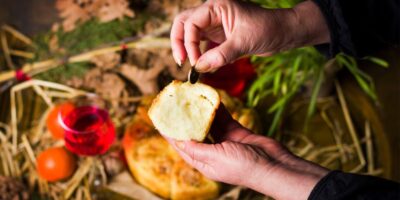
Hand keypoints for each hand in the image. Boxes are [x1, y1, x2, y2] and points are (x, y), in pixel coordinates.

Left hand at [165, 105, 328, 199]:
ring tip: (192, 97)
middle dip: (185, 119)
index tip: (162, 120)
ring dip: (201, 111)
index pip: (182, 146)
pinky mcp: (236, 133)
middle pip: (194, 133)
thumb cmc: (244, 167)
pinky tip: (211, 98)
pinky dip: (218, 109)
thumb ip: (197, 149)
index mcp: (204, 162)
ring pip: (208, 123)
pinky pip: (223, 119)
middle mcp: (212, 152)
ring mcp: (224, 142)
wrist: (274, 165)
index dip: (171, 133)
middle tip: (176, 104)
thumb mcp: (216, 158)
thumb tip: (179, 141)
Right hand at [170, 0, 328, 71]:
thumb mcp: (244, 42)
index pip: (191, 23)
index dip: (189, 43)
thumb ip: (221, 55)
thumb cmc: (268, 29)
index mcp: (217, 7)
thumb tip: (199, 67)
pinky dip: (200, 55)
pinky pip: (203, 45)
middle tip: (182, 61)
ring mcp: (215, 24)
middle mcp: (213, 13)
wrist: (284, 33)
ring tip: (191, 67)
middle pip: (184, 23)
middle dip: (179, 42)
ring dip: (188, 49)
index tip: (195, 62)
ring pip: (191, 34)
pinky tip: (203, 67)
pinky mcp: (220, 36)